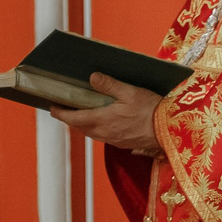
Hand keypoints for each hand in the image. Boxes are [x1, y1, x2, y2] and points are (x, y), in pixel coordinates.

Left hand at [48, 73, 163, 157]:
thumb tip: (92, 77)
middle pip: (79, 127)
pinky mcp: (122, 144)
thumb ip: (110, 85)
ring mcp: (113, 140)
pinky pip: (102, 136)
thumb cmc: (152, 110)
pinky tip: (100, 121)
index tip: (51, 107)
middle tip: (62, 109)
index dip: (61, 113)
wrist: (170, 132)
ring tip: (79, 114)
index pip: (74, 118)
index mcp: (102, 120)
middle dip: (69, 119)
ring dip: (82, 124)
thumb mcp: (131, 92)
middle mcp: (104, 133)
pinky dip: (95, 128)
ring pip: (90, 133)